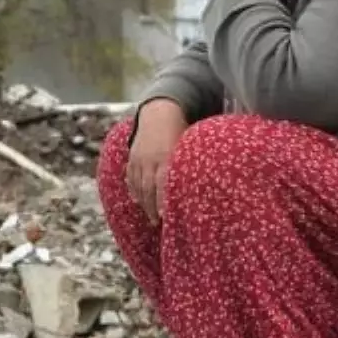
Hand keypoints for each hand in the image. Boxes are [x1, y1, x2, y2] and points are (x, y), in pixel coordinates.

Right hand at [127, 100, 187, 224]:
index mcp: (166, 156)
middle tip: (159, 224)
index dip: (163, 201)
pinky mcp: (132, 157)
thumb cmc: (181, 131)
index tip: (167, 216)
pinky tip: (138, 201)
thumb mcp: (188, 145)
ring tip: (151, 219)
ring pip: (139, 185)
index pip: (163, 183)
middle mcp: (150, 159)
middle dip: (153, 207)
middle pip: (149, 188)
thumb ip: (193, 164)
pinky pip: (131, 177)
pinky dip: (134, 190)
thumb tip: (207, 188)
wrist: (160, 113)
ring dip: (144, 203)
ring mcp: (139, 158)